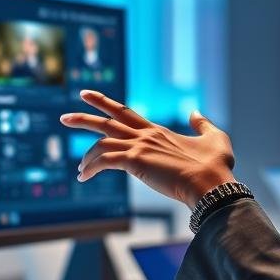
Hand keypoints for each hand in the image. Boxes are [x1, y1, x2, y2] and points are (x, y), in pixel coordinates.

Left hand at [59, 90, 235, 208]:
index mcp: (157, 131)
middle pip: (107, 120)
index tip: (87, 95)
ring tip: (79, 169)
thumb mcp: (215, 138)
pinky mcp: (137, 161)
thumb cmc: (215, 167)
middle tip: (64, 117)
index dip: (105, 103)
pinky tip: (84, 176)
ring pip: (101, 143)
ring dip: (86, 156)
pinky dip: (91, 167)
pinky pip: (104, 161)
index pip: (125, 112)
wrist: (211, 185)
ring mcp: (140, 147)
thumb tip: (196, 112)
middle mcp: (145, 135)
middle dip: (84, 117)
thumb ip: (203, 124)